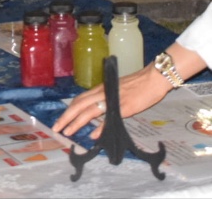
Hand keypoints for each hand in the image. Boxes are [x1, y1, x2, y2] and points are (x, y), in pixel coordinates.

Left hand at [52, 66, 170, 137]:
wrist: (154, 77)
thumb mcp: (118, 90)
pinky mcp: (124, 106)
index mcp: (101, 88)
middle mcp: (103, 92)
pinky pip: (108, 117)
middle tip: (56, 128)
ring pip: (88, 110)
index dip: (68, 110)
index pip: (80, 99)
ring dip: (76, 122)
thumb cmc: (138, 84)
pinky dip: (99, 127)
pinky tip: (92, 135)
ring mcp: (113, 99)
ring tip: (67, 132)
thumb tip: (97, 116)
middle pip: (79, 104)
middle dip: (66, 117)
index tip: (61, 120)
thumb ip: (107, 101)